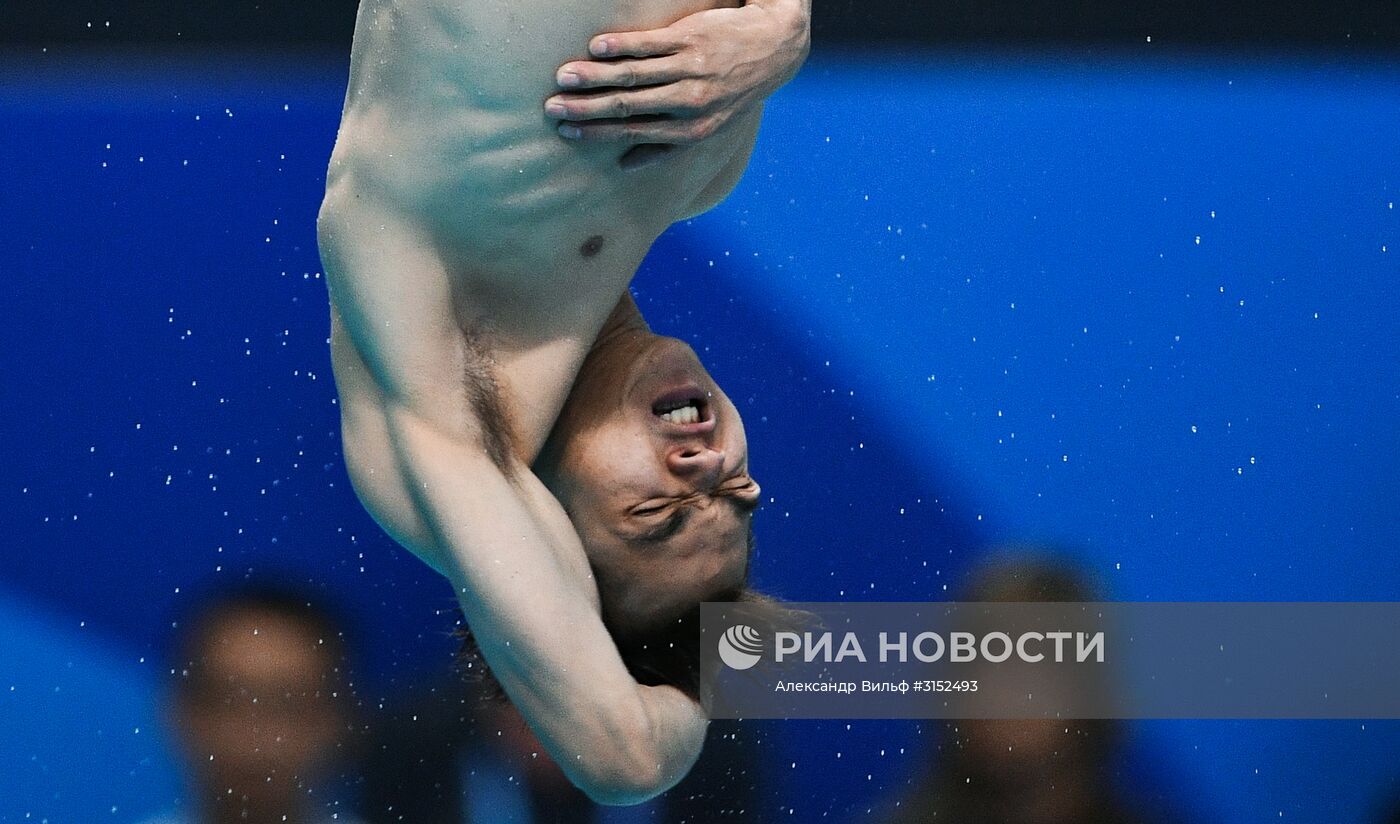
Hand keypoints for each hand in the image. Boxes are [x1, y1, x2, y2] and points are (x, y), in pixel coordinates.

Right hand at [545, 0, 809, 144]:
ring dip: (596, 76)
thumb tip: (626, 167)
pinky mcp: (693, 38)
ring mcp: (692, 69)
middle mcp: (691, 103)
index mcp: (692, 131)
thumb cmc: (733, 90)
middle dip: (587, 109)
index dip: (597, 133)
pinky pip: (652, 43)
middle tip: (550, 109)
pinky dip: (623, 46)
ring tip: (564, 77)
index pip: (634, 132)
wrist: (775, 48)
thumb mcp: (710, 127)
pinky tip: (597, 47)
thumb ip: (668, 146)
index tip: (565, 131)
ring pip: (636, 75)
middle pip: (628, 106)